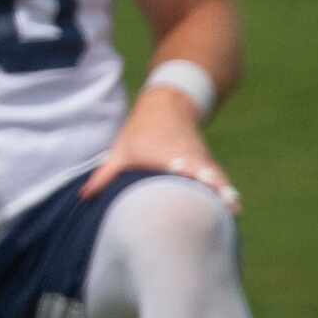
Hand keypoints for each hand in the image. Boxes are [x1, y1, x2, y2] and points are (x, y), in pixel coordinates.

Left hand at [83, 89, 241, 211]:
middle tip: (224, 207)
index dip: (188, 175)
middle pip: (202, 174)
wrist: (168, 105)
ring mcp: (200, 160)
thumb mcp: (120, 152)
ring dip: (223, 192)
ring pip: (215, 177)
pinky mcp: (208, 165)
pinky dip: (225, 191)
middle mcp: (187, 157)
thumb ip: (104, 176)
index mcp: (165, 155)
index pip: (179, 166)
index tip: (196, 186)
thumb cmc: (140, 132)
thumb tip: (83, 197)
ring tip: (234, 212)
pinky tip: (234, 209)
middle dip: (212, 188)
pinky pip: (219, 178)